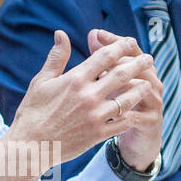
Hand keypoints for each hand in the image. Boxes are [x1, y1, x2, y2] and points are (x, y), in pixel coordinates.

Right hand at [0, 30, 161, 180]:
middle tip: (150, 59)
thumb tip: (61, 33)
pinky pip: (122, 122)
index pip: (104, 56)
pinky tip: (136, 110)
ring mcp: (95, 116)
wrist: (30, 146)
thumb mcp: (41, 81)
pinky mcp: (98, 134)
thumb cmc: (33, 112)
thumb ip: (56, 57)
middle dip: (139, 64)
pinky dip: (131, 115)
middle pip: (122, 74)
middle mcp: (88, 96)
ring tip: (148, 84)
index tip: (130, 42)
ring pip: (128, 99)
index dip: (121, 46)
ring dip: (141, 89)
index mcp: (74, 79)